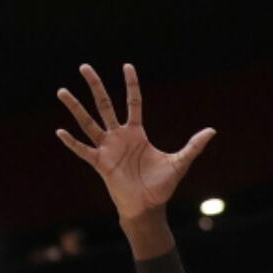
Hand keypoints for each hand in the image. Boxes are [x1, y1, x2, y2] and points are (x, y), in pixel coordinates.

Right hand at [57, 62, 213, 220]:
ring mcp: (108, 149)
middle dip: (95, 86)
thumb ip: (193, 146)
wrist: (148, 208)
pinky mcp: (100, 164)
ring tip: (62, 91)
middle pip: (104, 105)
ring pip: (89, 123)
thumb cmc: (162, 186)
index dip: (131, 84)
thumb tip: (212, 131)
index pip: (132, 102)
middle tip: (85, 66)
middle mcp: (119, 137)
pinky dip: (72, 142)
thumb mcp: (180, 163)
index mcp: (137, 133)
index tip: (127, 65)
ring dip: (75, 108)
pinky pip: (84, 150)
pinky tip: (60, 131)